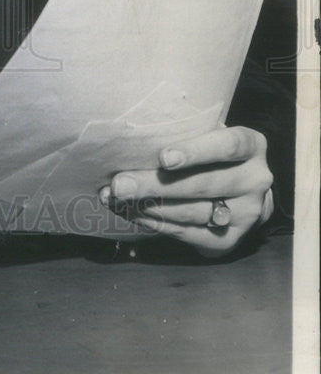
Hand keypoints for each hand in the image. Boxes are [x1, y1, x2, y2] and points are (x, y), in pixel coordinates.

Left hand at [99, 127, 273, 256]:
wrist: (241, 190)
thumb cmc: (210, 151)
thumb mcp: (206, 133)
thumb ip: (183, 134)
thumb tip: (131, 140)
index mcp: (251, 145)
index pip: (228, 145)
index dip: (195, 151)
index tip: (163, 158)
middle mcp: (255, 180)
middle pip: (203, 184)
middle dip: (155, 185)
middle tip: (120, 184)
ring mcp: (246, 214)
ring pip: (192, 212)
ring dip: (149, 206)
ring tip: (118, 198)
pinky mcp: (229, 239)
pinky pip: (187, 233)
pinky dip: (155, 223)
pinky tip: (132, 213)